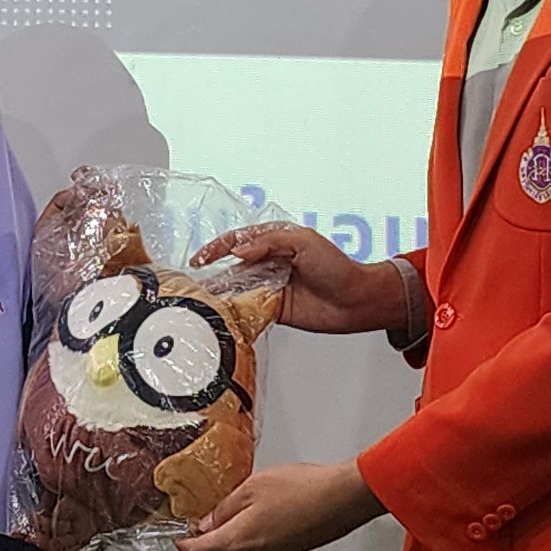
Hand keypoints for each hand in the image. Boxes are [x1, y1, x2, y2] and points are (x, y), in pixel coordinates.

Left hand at [174, 461, 386, 550]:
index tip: (178, 539)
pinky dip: (245, 543)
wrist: (339, 499)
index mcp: (241, 539)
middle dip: (203, 548)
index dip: (185, 545)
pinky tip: (249, 523)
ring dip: (225, 545)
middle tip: (196, 530)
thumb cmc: (302, 490)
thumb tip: (209, 520)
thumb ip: (226, 505)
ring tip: (220, 523)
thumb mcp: (253, 487)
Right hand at [190, 225, 405, 334]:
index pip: (239, 240)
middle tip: (196, 279)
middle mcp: (270, 262)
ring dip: (222, 291)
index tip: (202, 257)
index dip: (218, 247)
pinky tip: (223, 310)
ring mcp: (270, 285)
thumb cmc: (336, 267)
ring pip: (238, 287)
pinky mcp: (272, 308)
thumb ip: (268, 243)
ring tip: (203, 296)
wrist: (354, 300)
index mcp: (275, 241)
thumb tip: (239, 250)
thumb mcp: (303, 241)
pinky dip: (235, 309)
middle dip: (215, 271)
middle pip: (234, 265)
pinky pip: (248, 307)